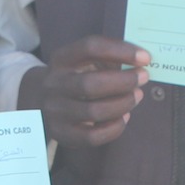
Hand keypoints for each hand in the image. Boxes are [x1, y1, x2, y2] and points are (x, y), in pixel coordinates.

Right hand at [20, 36, 150, 148]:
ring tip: (136, 96)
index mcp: (60, 59)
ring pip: (94, 112)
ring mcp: (54, 111)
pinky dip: (114, 128)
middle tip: (143, 77)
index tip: (145, 57)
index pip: (90, 48)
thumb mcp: (82, 60)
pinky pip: (92, 136)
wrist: (39, 100)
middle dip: (124, 81)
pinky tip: (124, 117)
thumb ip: (108, 59)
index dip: (120, 51)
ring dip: (123, 104)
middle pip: (91, 84)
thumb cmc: (74, 76)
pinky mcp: (61, 133)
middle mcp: (53, 84)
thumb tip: (141, 63)